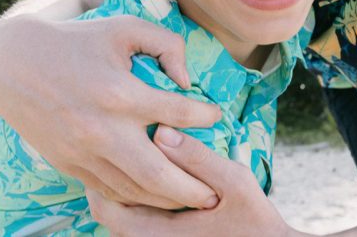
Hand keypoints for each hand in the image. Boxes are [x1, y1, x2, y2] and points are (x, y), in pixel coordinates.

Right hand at [0, 13, 222, 208]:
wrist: (13, 63)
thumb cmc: (79, 40)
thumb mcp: (125, 27)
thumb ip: (166, 44)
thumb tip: (186, 80)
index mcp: (119, 92)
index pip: (178, 113)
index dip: (206, 116)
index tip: (216, 115)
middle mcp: (102, 129)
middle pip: (158, 173)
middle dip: (192, 188)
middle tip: (215, 193)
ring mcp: (83, 152)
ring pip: (133, 191)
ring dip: (166, 200)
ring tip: (192, 200)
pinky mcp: (68, 165)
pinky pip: (108, 192)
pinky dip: (135, 199)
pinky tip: (155, 197)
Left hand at [87, 126, 297, 236]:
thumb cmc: (256, 220)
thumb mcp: (235, 183)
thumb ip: (198, 160)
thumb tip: (160, 130)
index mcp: (161, 235)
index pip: (108, 210)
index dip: (100, 176)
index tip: (111, 142)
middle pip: (108, 214)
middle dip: (106, 180)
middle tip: (115, 144)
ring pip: (122, 219)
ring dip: (122, 188)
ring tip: (131, 155)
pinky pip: (138, 223)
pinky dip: (137, 199)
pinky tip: (153, 173)